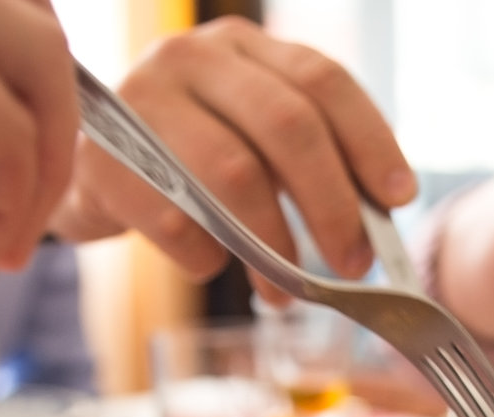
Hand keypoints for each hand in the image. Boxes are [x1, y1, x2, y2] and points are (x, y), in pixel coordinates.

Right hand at [51, 17, 415, 301]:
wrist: (94, 178)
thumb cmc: (192, 165)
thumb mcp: (254, 144)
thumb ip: (312, 164)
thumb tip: (379, 220)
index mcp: (244, 47)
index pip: (323, 79)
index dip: (370, 140)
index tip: (399, 198)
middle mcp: (192, 58)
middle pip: (288, 124)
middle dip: (333, 204)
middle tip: (353, 264)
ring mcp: (141, 101)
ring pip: (235, 174)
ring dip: (274, 247)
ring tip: (286, 292)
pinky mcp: (103, 159)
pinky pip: (176, 219)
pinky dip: (207, 257)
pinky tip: (214, 267)